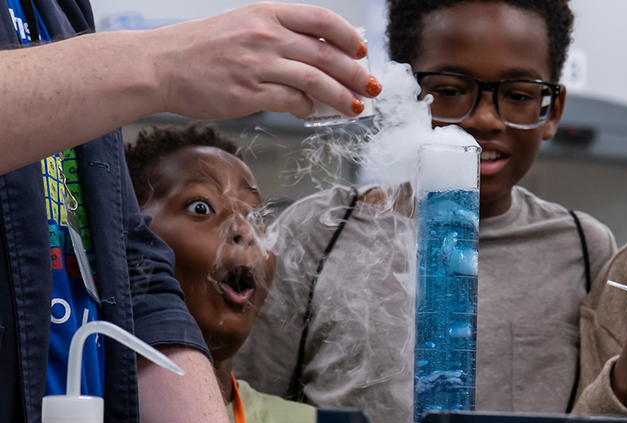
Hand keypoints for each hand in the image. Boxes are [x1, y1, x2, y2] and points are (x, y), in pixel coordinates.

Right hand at [148, 3, 377, 120]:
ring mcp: (257, 64)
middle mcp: (265, 35)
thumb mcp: (242, 26)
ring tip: (356, 106)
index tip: (362, 51)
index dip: (347, 36)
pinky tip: (312, 112)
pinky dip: (308, 108)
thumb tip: (315, 56)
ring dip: (341, 96)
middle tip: (372, 86)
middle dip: (355, 73)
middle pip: (325, 53)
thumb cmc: (201, 49)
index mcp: (266, 13)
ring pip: (315, 80)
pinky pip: (292, 100)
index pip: (320, 19)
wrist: (161, 64)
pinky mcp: (249, 93)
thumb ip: (278, 37)